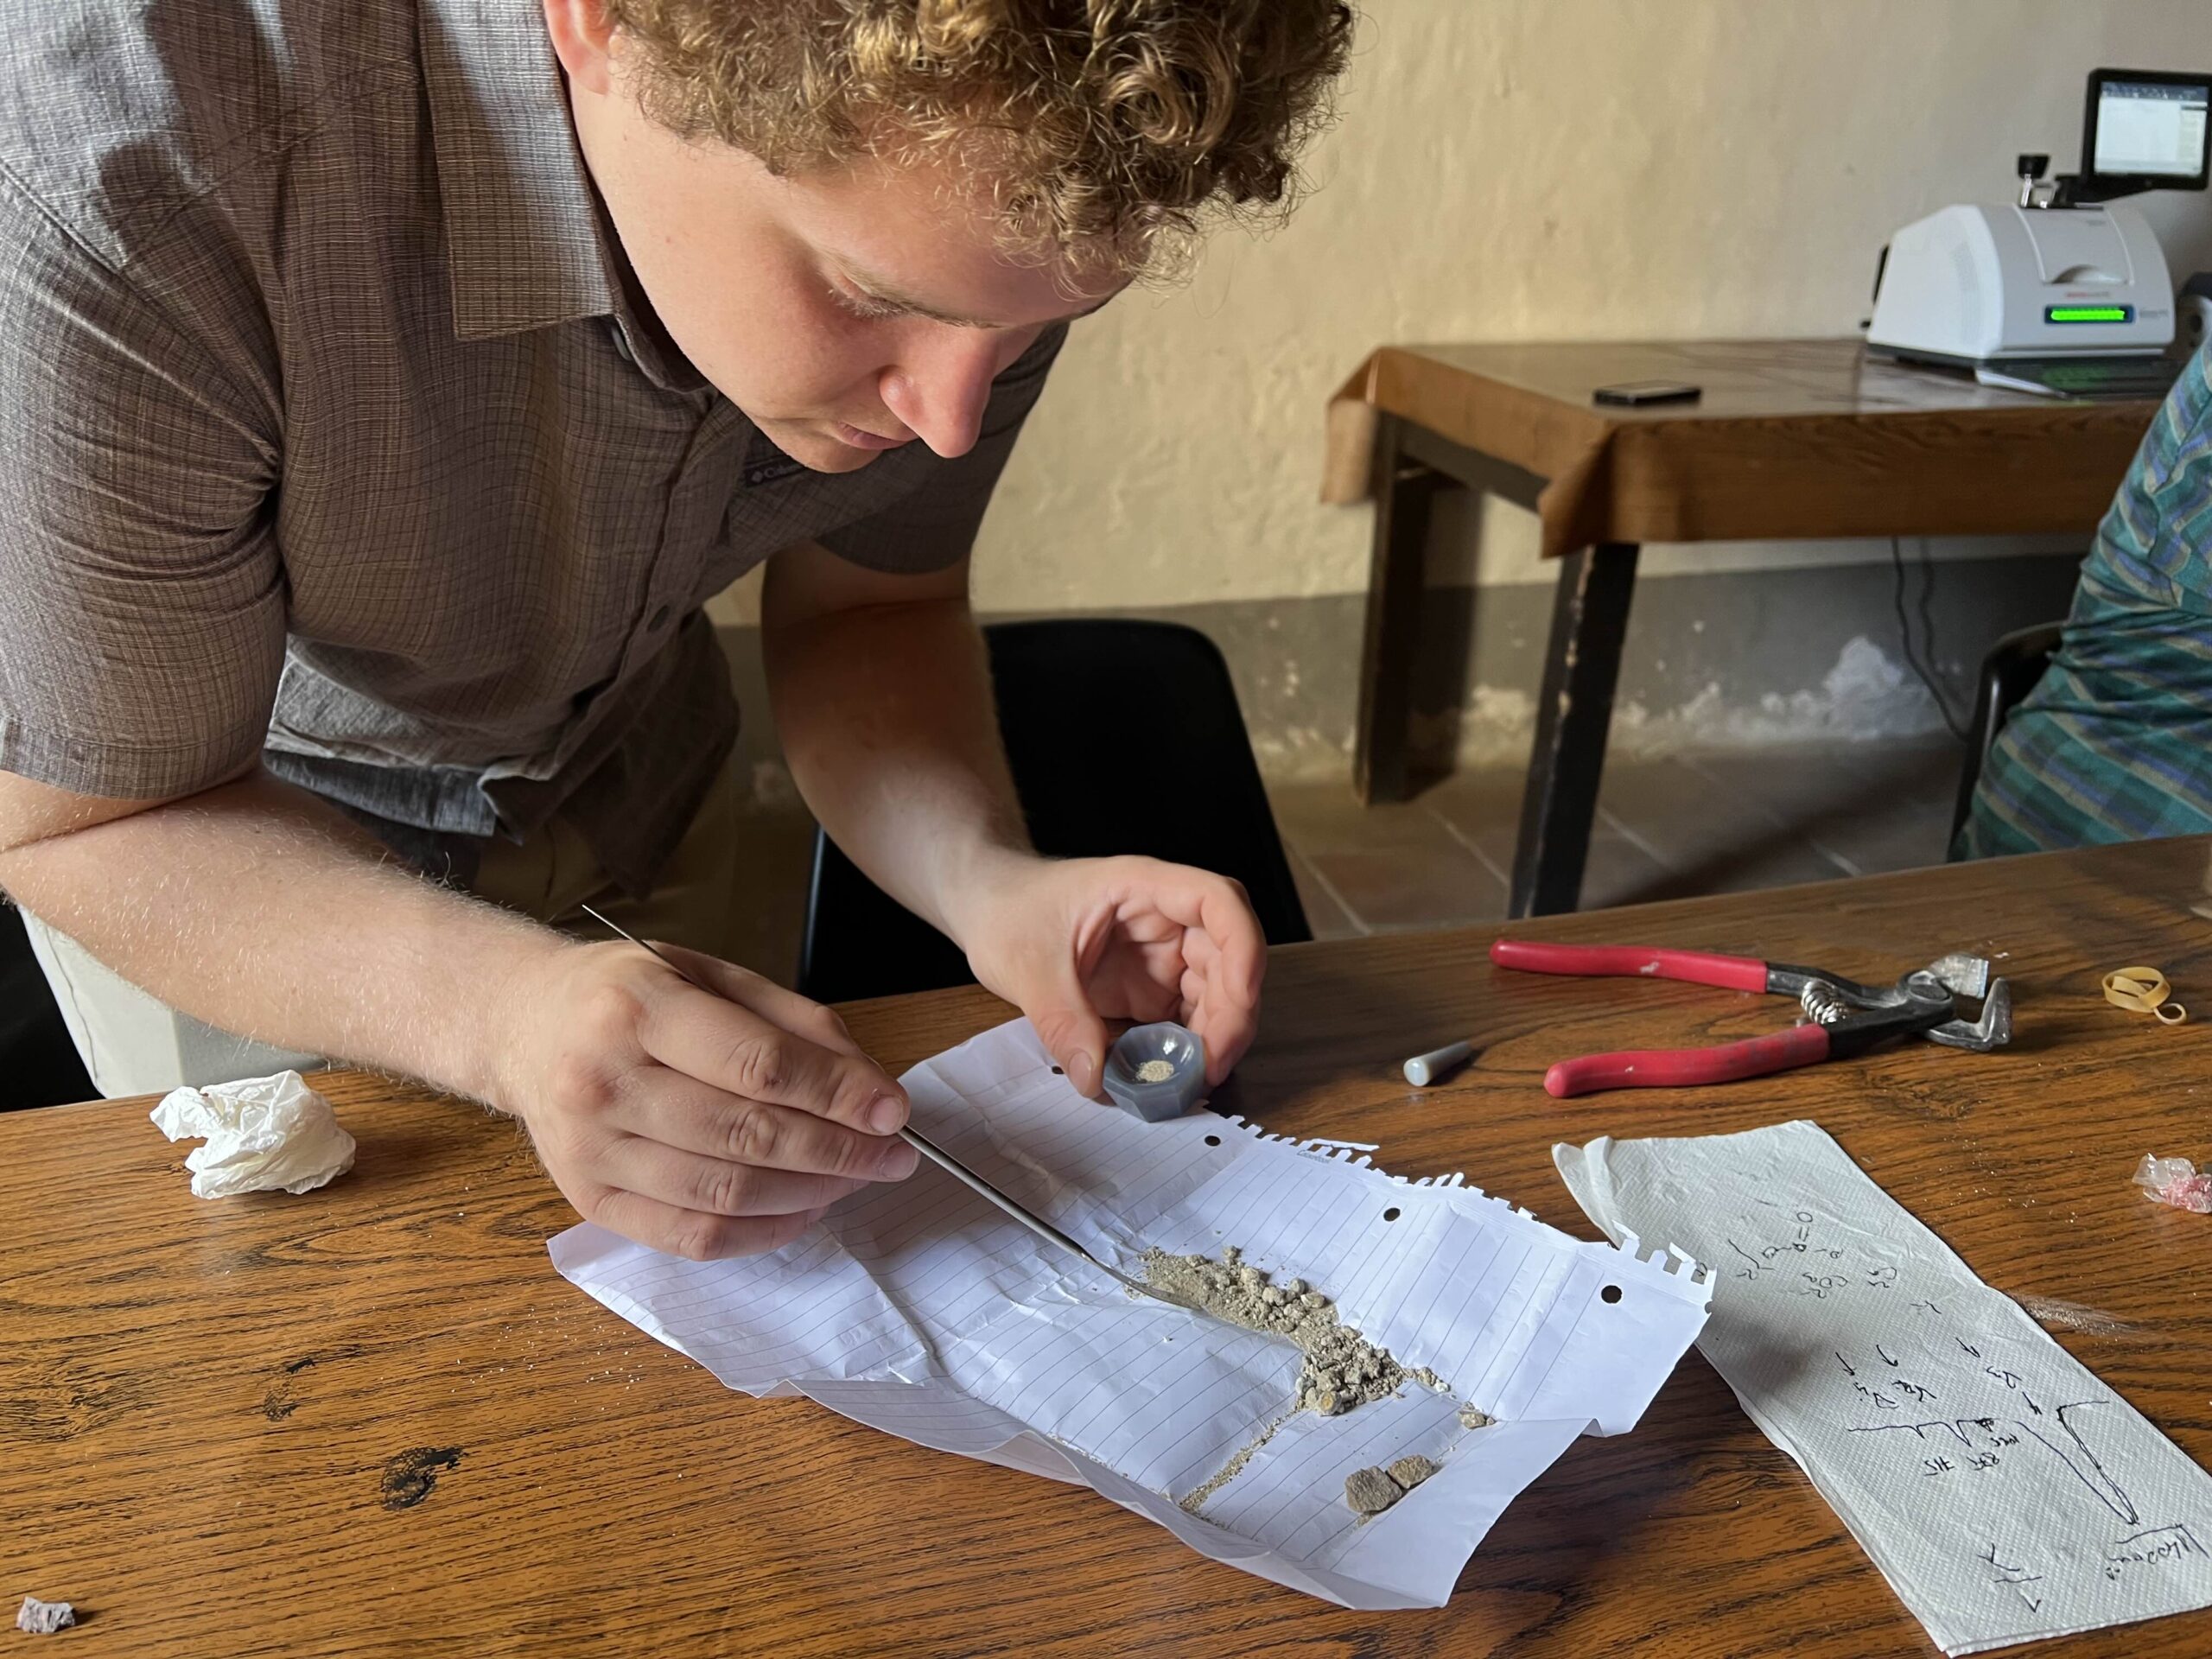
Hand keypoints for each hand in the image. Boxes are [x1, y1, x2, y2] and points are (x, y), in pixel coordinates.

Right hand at [480, 938, 917, 1258]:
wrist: (524, 1024)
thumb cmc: (629, 995)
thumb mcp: (710, 975)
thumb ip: (792, 1024)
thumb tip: (868, 1087)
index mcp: (637, 1008)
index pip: (757, 1065)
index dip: (836, 1094)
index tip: (893, 1110)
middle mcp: (603, 1082)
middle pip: (746, 1135)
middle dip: (838, 1151)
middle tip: (893, 1153)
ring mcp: (590, 1150)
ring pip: (724, 1194)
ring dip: (810, 1194)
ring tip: (856, 1178)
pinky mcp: (589, 1201)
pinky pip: (690, 1238)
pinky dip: (760, 1235)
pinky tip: (803, 1210)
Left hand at [954, 854, 1265, 1098]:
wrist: (989, 908)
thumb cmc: (1007, 909)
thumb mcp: (1026, 966)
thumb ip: (1063, 1021)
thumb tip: (1096, 1078)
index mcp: (1143, 887)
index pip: (1219, 901)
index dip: (1243, 948)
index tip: (1241, 999)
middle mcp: (1165, 917)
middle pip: (1230, 956)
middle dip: (1231, 1013)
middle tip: (1210, 1068)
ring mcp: (1163, 953)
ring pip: (1217, 992)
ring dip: (1214, 1037)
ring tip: (1190, 1082)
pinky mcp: (1151, 986)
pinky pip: (1186, 1018)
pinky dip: (1186, 1049)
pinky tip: (1173, 1077)